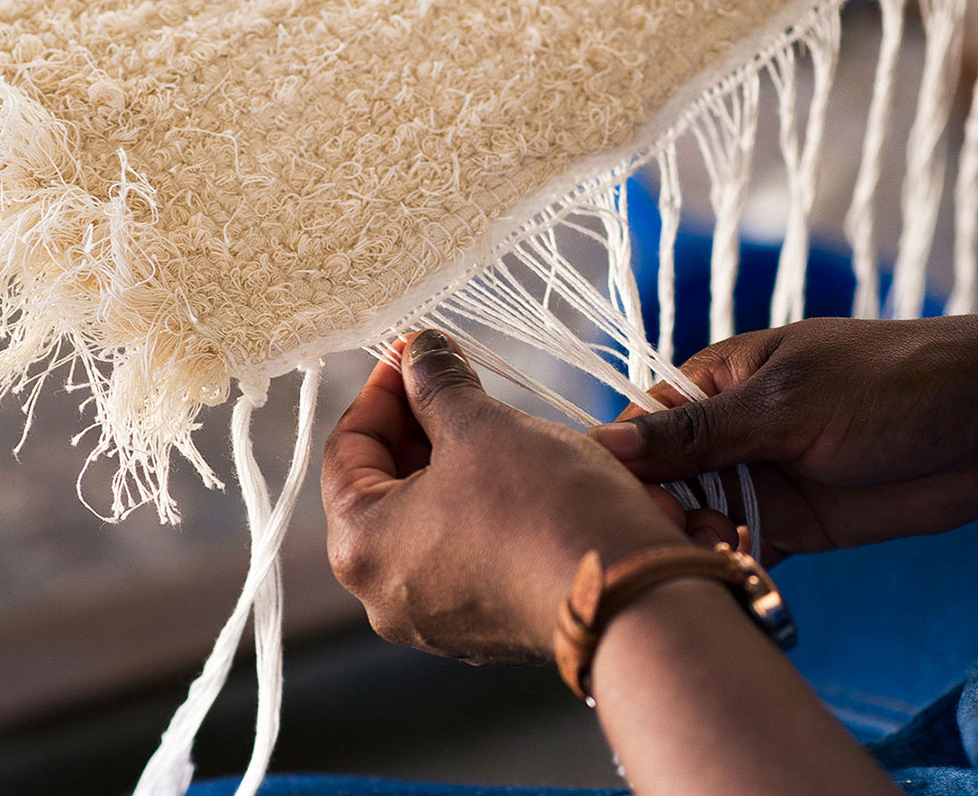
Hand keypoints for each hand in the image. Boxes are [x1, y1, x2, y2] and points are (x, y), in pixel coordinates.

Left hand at [321, 330, 707, 663]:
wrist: (632, 597)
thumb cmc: (542, 507)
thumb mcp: (481, 425)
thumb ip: (437, 384)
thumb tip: (419, 352)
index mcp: (362, 547)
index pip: (345, 449)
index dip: (381, 389)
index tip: (413, 352)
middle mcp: (387, 595)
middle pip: (383, 485)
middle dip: (419, 422)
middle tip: (452, 375)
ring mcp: (439, 618)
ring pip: (428, 518)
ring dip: (451, 460)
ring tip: (489, 416)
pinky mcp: (488, 624)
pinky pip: (466, 550)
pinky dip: (479, 503)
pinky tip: (516, 469)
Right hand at [591, 309, 977, 561]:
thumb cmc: (886, 384)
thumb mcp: (782, 403)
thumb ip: (695, 432)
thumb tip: (602, 442)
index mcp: (715, 382)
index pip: (642, 427)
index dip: (625, 470)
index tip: (626, 509)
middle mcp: (727, 432)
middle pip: (661, 481)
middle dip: (659, 515)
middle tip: (683, 541)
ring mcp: (758, 479)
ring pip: (695, 521)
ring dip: (694, 546)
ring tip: (716, 559)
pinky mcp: (792, 524)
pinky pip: (739, 550)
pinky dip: (728, 569)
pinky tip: (730, 582)